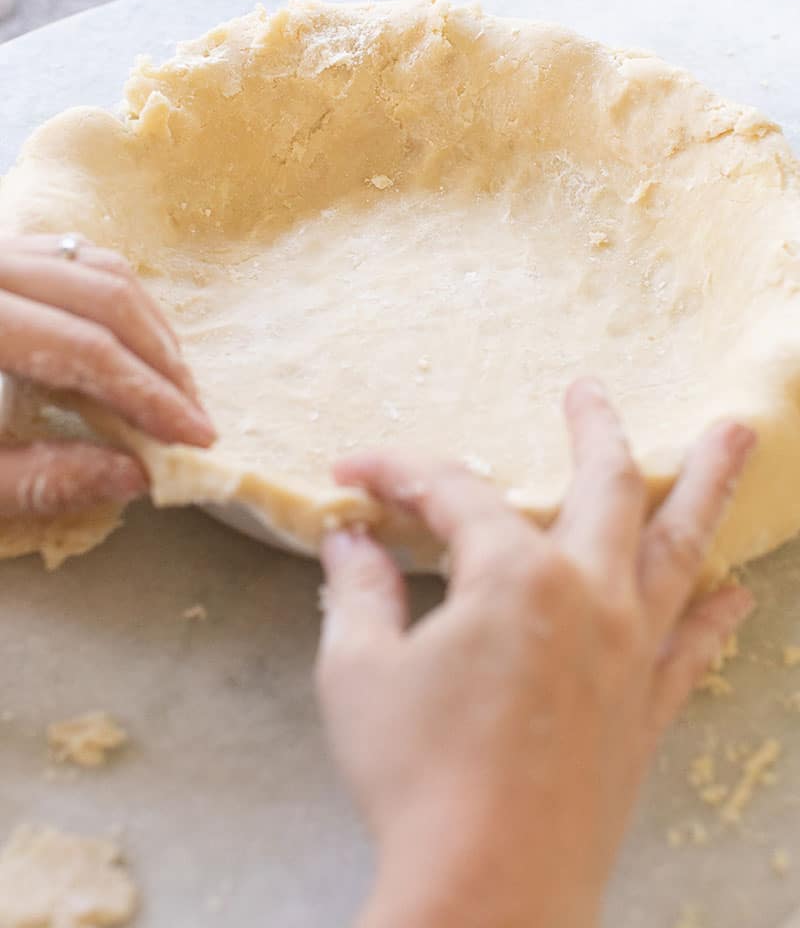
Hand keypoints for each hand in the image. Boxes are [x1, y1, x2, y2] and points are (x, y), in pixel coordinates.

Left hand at [0, 234, 214, 516]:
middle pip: (106, 299)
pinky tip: (134, 345)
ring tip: (176, 386)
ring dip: (149, 326)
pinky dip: (118, 300)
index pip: (87, 350)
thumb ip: (39, 480)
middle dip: (162, 362)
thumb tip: (134, 475)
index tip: (195, 439)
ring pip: (99, 268)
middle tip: (197, 417)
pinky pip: (77, 257)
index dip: (149, 397)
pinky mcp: (2, 251)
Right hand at [316, 381, 755, 927]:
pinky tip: (735, 593)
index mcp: (514, 576)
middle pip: (605, 485)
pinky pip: (695, 647)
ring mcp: (631, 651)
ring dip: (706, 483)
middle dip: (594, 428)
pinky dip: (715, 613)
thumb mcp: (359, 671)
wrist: (488, 892)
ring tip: (734, 433)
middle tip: (589, 390)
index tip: (355, 470)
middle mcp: (588, 595)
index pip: (454, 493)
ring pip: (681, 548)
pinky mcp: (648, 710)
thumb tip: (347, 537)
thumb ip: (358, 590)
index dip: (399, 470)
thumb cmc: (414, 776)